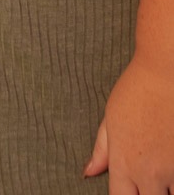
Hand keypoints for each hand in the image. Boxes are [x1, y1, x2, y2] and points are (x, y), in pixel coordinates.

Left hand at [84, 55, 173, 191]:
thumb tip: (88, 173)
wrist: (166, 70)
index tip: (131, 189)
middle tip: (150, 181)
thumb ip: (102, 151)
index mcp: (124, 163)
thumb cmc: (137, 89)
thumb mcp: (111, 117)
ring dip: (168, 189)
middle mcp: (149, 172)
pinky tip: (173, 168)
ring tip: (163, 172)